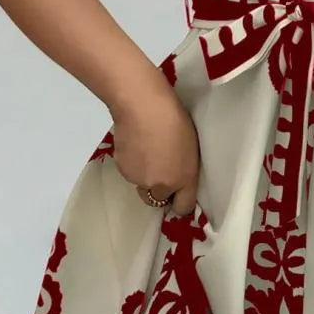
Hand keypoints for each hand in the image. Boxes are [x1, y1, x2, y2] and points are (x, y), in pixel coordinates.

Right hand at [110, 88, 200, 216]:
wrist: (143, 107)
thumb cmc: (175, 119)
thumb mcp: (191, 147)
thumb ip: (185, 169)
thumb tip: (176, 179)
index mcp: (184, 179)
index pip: (184, 207)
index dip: (181, 201)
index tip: (180, 193)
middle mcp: (161, 186)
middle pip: (158, 199)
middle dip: (160, 188)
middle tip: (162, 165)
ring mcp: (139, 179)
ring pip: (142, 185)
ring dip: (145, 174)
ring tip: (148, 148)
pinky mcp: (122, 169)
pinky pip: (130, 173)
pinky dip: (133, 164)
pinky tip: (136, 143)